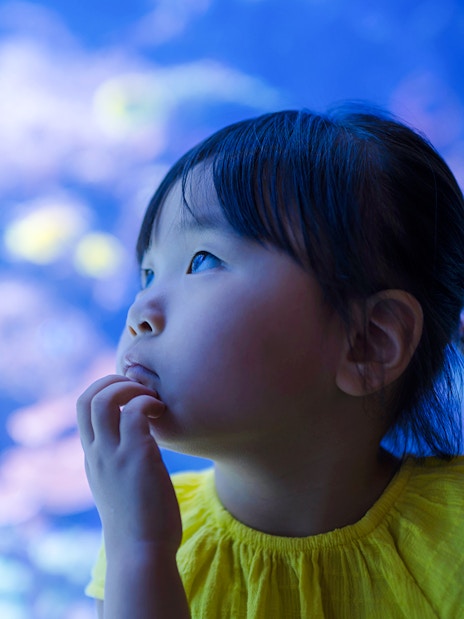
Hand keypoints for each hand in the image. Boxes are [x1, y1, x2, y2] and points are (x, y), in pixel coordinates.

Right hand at [77, 375, 181, 553]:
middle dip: (112, 382)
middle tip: (140, 390)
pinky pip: (135, 414)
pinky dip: (148, 404)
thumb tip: (141, 447)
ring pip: (104, 400)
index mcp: (92, 457)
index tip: (130, 395)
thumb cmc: (139, 521)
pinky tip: (162, 414)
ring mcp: (113, 455)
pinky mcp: (136, 457)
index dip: (104, 390)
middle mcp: (96, 453)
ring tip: (151, 401)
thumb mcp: (119, 487)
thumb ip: (121, 463)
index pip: (82, 409)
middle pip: (86, 398)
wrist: (141, 551)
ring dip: (129, 389)